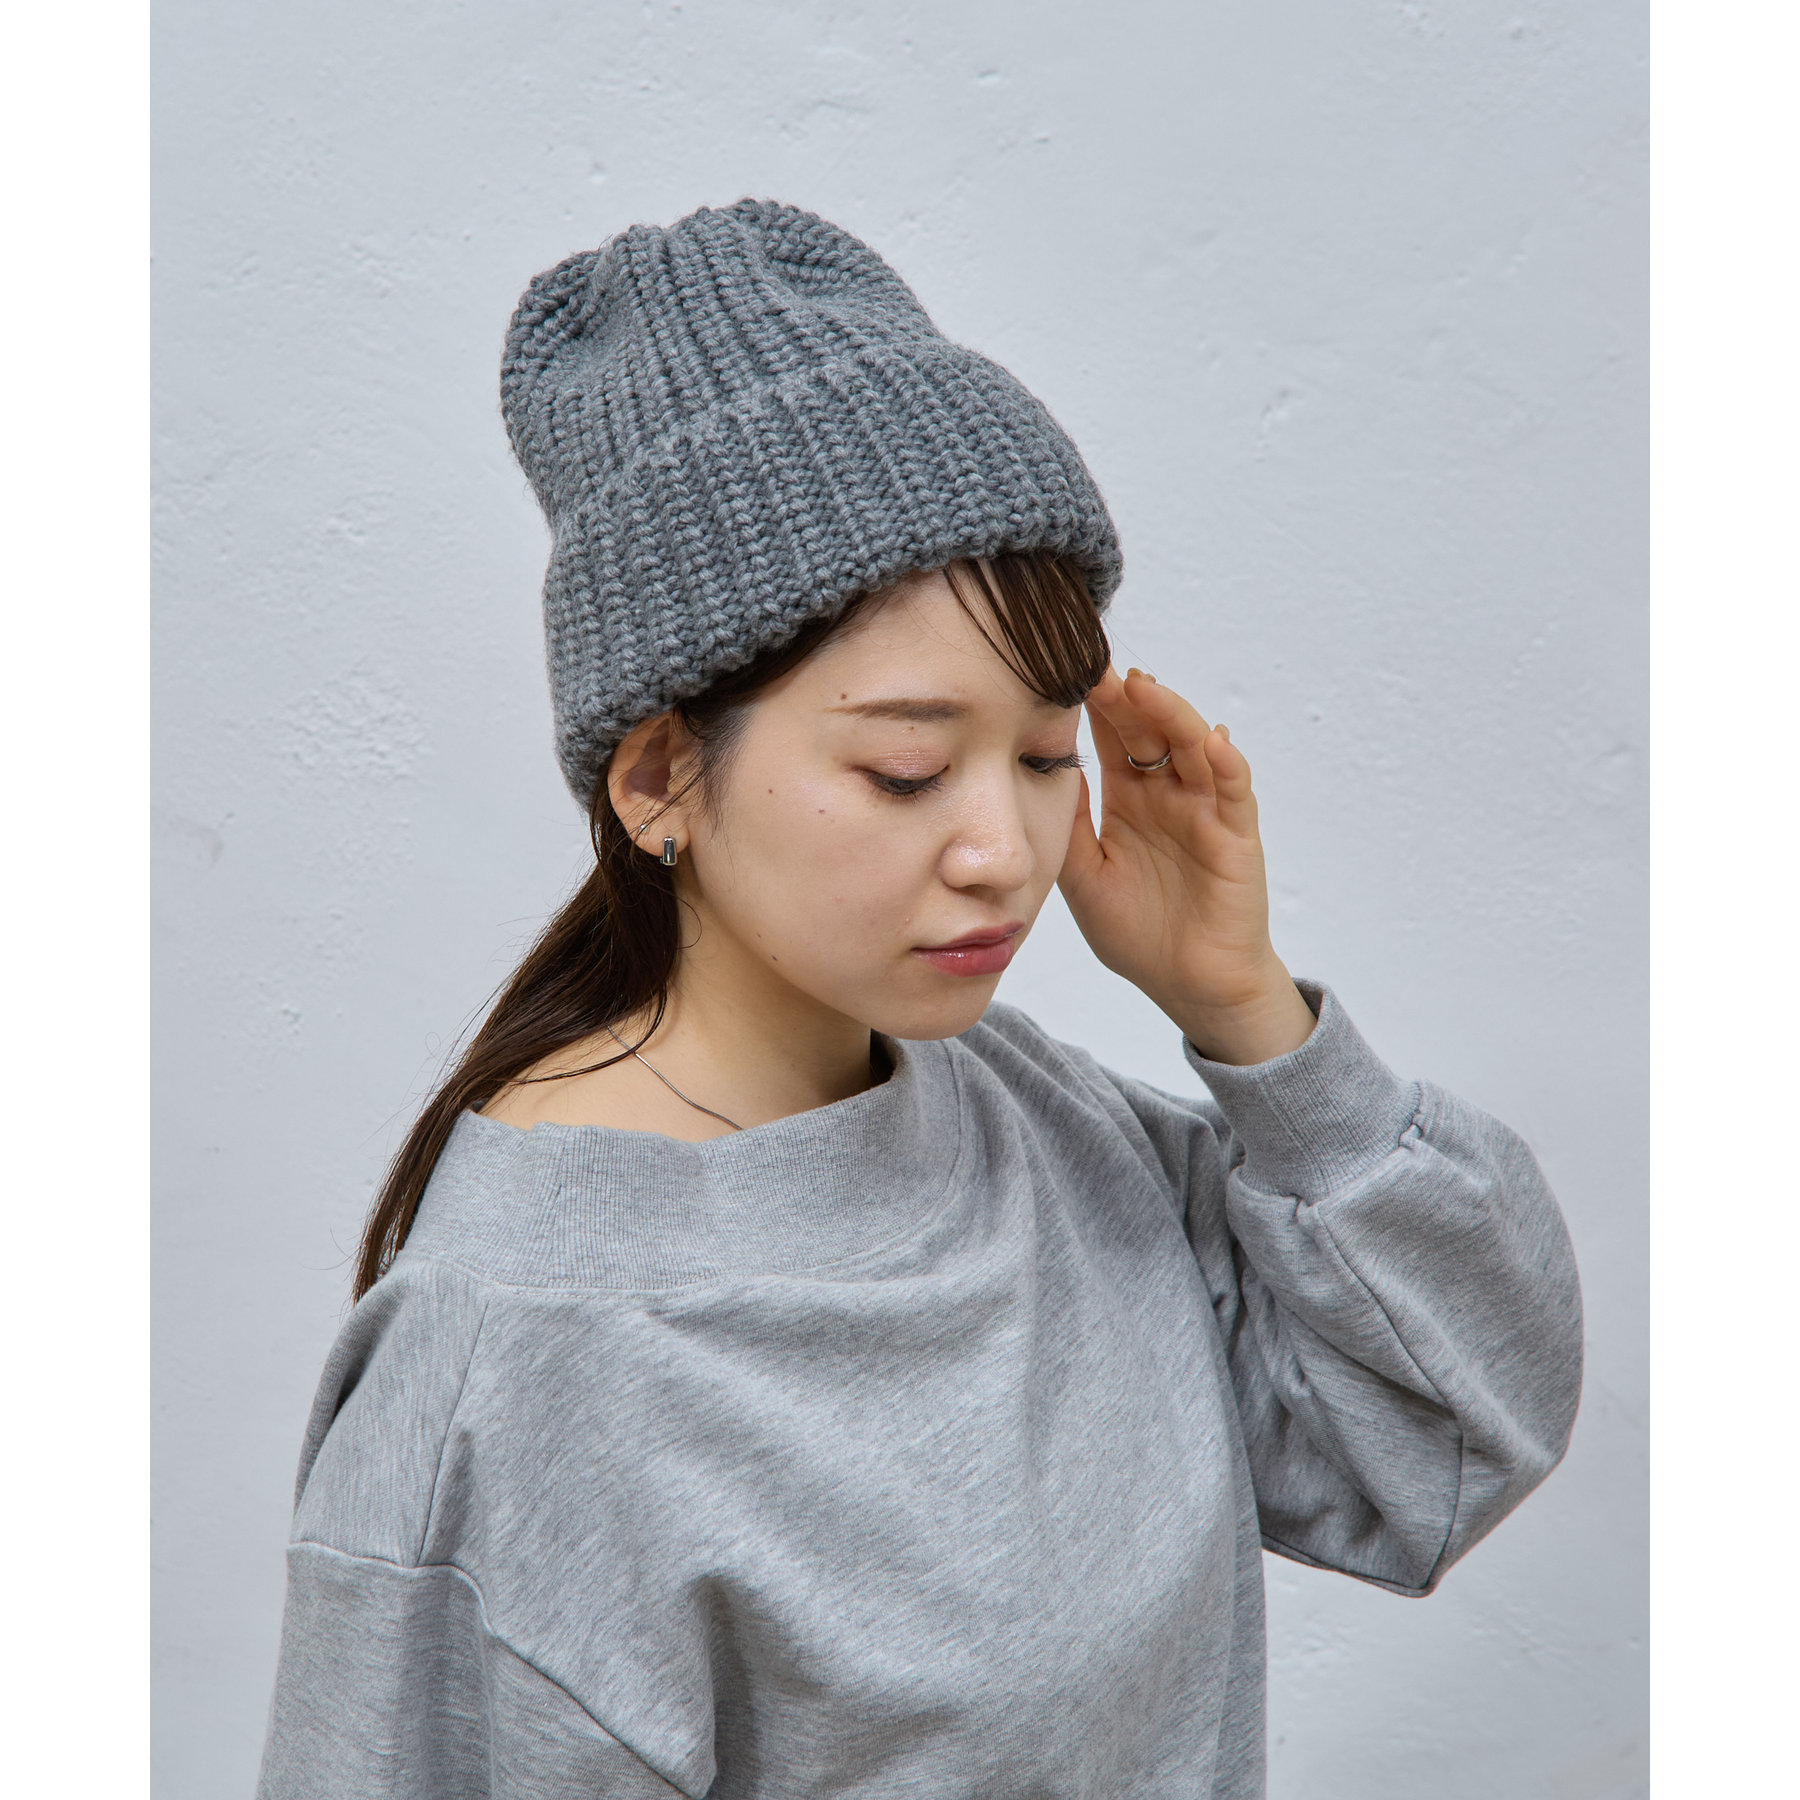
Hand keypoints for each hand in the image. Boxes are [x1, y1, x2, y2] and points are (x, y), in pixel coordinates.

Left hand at [1058, 667, 1317, 1065]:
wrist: (1188, 987)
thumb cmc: (1139, 933)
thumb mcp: (1083, 875)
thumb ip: (1066, 825)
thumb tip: (1036, 769)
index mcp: (1131, 799)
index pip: (1114, 736)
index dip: (1092, 704)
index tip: (1062, 669)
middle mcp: (1170, 794)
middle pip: (1150, 730)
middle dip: (1124, 696)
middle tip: (1094, 663)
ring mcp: (1206, 811)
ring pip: (1192, 747)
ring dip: (1172, 714)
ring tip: (1143, 686)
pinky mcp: (1236, 837)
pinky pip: (1236, 792)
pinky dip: (1227, 764)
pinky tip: (1213, 740)